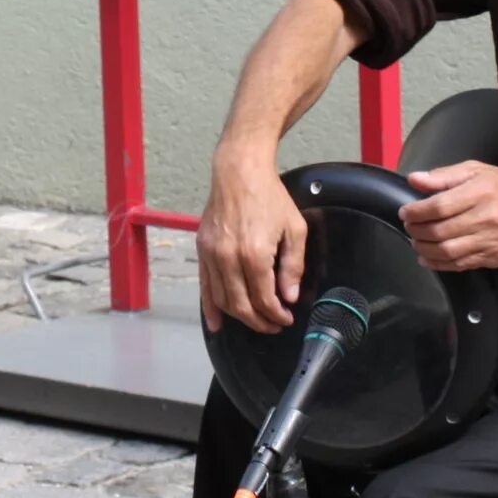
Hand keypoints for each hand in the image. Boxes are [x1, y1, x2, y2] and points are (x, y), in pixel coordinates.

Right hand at [197, 148, 305, 333]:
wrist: (239, 172)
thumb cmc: (269, 196)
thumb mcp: (295, 229)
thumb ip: (293, 266)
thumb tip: (289, 296)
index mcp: (254, 254)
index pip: (264, 299)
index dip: (276, 314)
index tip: (286, 317)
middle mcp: (228, 258)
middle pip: (241, 305)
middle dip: (259, 322)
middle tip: (273, 325)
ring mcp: (212, 254)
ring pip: (222, 300)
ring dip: (239, 317)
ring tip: (255, 320)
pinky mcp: (202, 250)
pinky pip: (204, 286)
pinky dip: (210, 308)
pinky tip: (217, 323)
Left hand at [400, 161, 497, 272]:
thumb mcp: (478, 171)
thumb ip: (444, 176)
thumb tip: (414, 179)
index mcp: (480, 192)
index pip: (439, 206)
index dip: (416, 211)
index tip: (405, 211)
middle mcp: (484, 218)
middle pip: (440, 231)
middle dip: (416, 230)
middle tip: (409, 226)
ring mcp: (488, 241)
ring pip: (447, 251)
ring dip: (424, 249)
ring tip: (416, 241)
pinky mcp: (491, 258)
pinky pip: (459, 265)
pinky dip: (438, 264)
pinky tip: (427, 258)